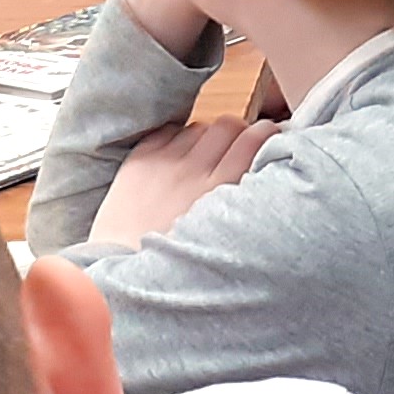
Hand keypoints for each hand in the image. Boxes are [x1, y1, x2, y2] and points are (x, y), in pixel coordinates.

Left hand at [90, 116, 273, 247]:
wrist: (125, 268)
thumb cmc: (179, 264)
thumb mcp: (223, 237)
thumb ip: (244, 205)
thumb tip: (263, 173)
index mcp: (219, 192)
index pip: (255, 139)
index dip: (266, 133)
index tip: (268, 138)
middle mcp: (193, 172)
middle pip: (228, 125)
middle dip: (238, 132)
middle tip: (236, 149)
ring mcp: (163, 163)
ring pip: (199, 128)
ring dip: (206, 140)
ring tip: (201, 163)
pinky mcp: (139, 161)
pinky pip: (168, 133)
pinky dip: (177, 142)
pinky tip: (177, 163)